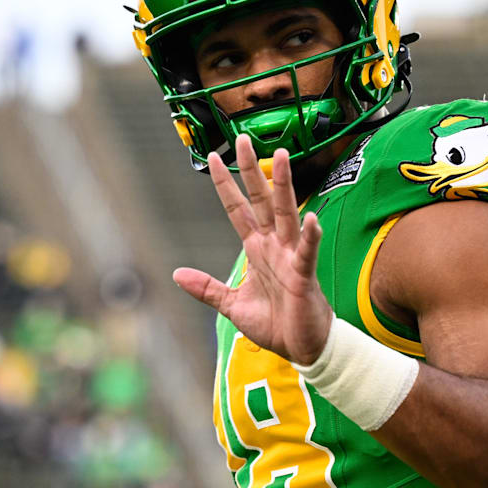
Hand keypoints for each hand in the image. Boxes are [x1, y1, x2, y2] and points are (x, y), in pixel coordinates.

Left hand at [173, 135, 333, 365]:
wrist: (302, 348)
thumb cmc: (274, 324)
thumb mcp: (231, 304)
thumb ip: (207, 287)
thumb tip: (177, 273)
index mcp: (255, 249)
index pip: (237, 209)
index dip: (226, 185)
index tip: (215, 158)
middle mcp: (273, 246)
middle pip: (260, 200)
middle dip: (252, 170)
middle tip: (243, 139)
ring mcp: (290, 257)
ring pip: (285, 214)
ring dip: (283, 186)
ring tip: (281, 157)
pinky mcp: (304, 276)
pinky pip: (307, 252)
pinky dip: (309, 235)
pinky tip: (310, 217)